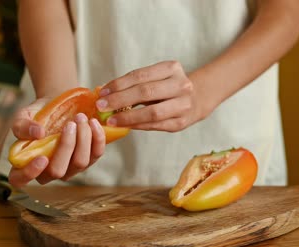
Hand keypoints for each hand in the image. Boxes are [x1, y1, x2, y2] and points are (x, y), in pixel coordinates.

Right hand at [8, 97, 105, 187]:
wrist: (57, 105)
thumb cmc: (37, 115)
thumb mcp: (23, 116)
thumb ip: (23, 126)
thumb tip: (38, 134)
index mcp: (26, 163)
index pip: (21, 180)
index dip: (30, 173)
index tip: (42, 158)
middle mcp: (49, 171)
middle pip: (58, 171)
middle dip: (66, 146)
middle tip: (70, 123)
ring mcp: (71, 168)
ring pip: (80, 163)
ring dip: (83, 138)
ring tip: (81, 117)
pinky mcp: (89, 159)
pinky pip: (97, 154)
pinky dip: (97, 138)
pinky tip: (93, 122)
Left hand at [96, 61, 212, 131]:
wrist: (196, 99)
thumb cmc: (168, 87)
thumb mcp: (156, 77)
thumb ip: (135, 84)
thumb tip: (106, 94)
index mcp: (172, 68)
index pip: (140, 75)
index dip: (119, 84)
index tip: (103, 92)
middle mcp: (181, 85)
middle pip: (145, 92)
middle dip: (120, 100)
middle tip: (101, 107)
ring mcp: (184, 105)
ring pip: (152, 112)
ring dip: (128, 117)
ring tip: (111, 120)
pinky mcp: (181, 122)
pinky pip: (155, 125)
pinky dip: (138, 125)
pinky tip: (126, 125)